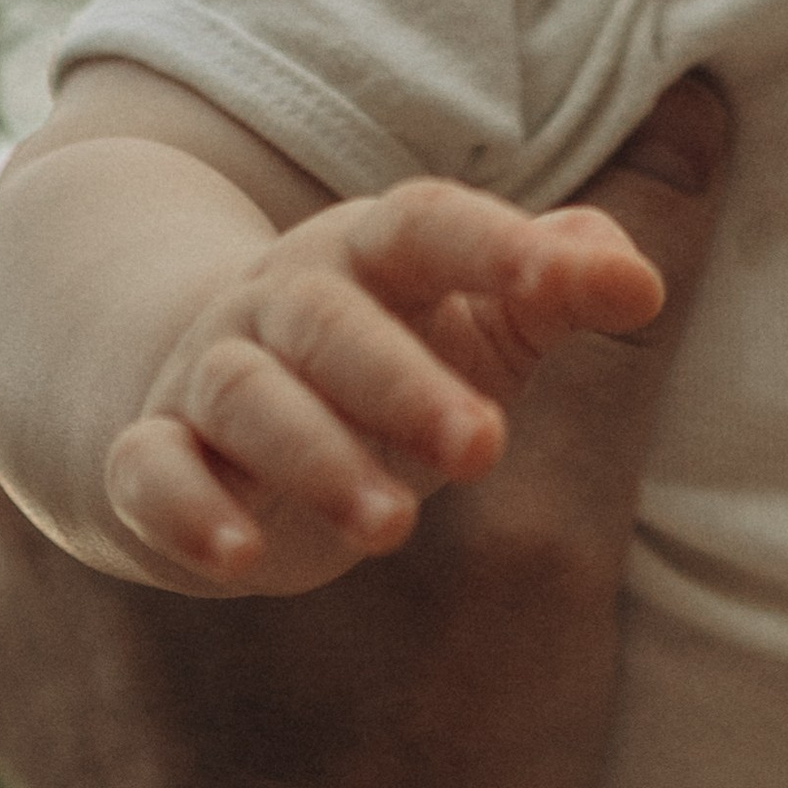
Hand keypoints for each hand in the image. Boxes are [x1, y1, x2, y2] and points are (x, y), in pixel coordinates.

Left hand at [0, 81, 727, 787]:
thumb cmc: (443, 766)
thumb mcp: (556, 528)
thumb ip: (604, 316)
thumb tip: (693, 115)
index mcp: (170, 428)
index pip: (274, 301)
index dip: (382, 332)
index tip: (460, 404)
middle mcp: (47, 510)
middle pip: (207, 399)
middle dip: (314, 431)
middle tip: (421, 506)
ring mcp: (11, 630)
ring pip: (142, 512)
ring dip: (240, 528)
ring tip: (353, 601)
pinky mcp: (11, 721)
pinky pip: (87, 633)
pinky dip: (178, 636)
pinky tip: (266, 686)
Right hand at [108, 179, 665, 591]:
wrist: (208, 399)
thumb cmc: (390, 362)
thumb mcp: (482, 323)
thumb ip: (558, 291)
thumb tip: (636, 276)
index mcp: (373, 257)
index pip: (429, 227)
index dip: (503, 248)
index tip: (598, 287)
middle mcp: (283, 302)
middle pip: (332, 323)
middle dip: (404, 384)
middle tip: (484, 448)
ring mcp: (211, 375)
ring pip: (249, 398)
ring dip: (315, 458)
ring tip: (390, 527)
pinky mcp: (154, 454)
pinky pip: (151, 471)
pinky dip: (185, 511)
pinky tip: (236, 560)